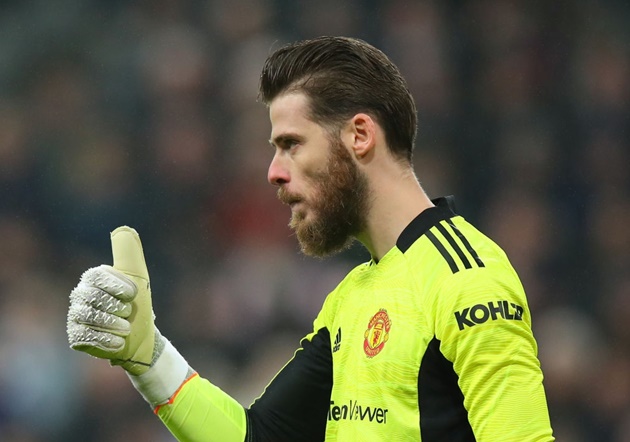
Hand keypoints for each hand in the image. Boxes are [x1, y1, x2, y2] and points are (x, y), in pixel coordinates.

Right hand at [67, 226, 156, 375]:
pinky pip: (84, 336)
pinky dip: (104, 339)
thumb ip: (130, 254)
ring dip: (111, 324)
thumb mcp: (137, 277)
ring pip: (87, 316)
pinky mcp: (76, 335)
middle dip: (115, 306)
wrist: (139, 334)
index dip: (116, 285)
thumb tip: (124, 229)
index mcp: (94, 277)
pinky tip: (118, 342)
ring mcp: (76, 315)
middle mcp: (80, 294)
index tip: (133, 294)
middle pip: (92, 297)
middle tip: (128, 313)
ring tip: (126, 329)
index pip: (97, 276)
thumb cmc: (137, 303)